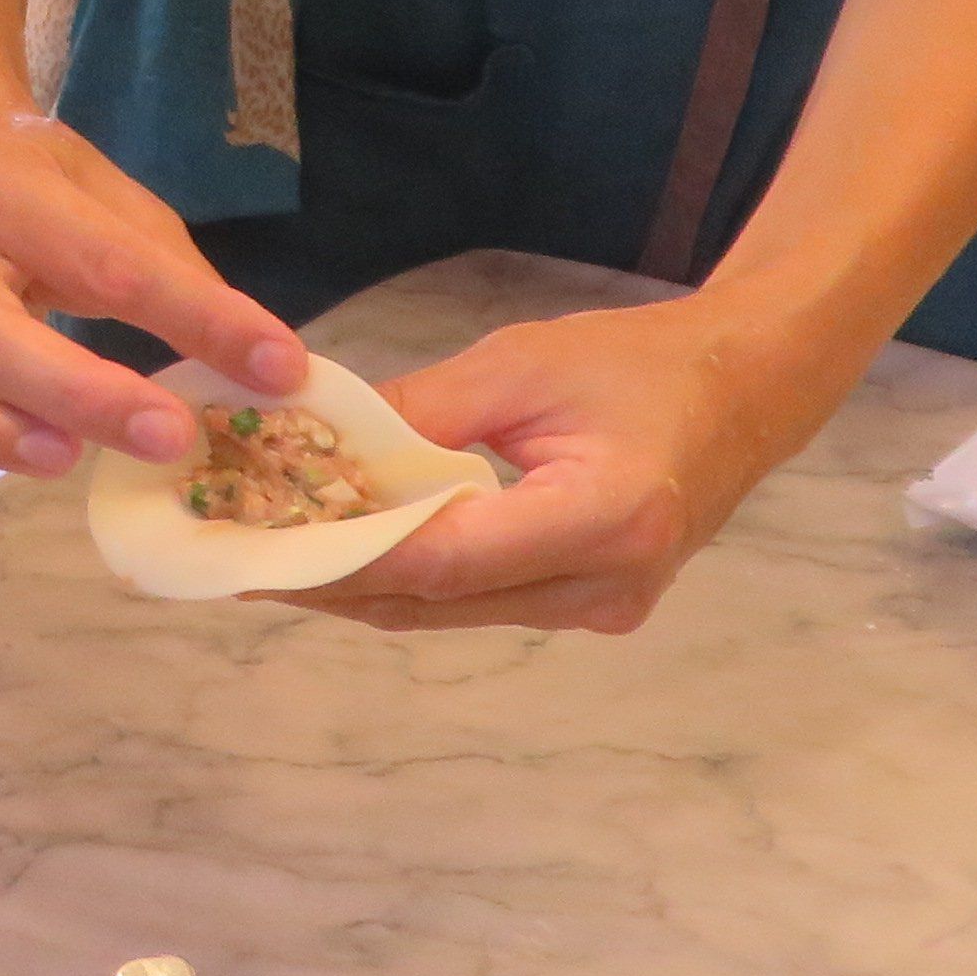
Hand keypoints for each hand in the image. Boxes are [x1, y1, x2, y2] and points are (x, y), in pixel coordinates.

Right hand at [0, 112, 301, 510]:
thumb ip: (182, 282)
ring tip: (60, 460)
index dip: (195, 318)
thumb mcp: (115, 202)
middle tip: (169, 435)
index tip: (276, 367)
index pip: (103, 260)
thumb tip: (274, 373)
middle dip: (76, 391)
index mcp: (1, 191)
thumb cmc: (37, 184)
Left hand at [283, 295, 827, 634]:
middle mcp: (603, 587)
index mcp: (603, 520)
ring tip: (268, 557)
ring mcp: (598, 609)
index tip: (257, 548)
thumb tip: (317, 447)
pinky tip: (343, 554)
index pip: (446, 559)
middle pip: (438, 601)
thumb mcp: (518, 365)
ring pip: (450, 612)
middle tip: (235, 559)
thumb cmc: (635, 363)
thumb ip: (419, 413)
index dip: (345, 558)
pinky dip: (408, 580)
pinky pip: (477, 602)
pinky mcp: (586, 606)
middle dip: (331, 581)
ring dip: (361, 587)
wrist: (741, 390)